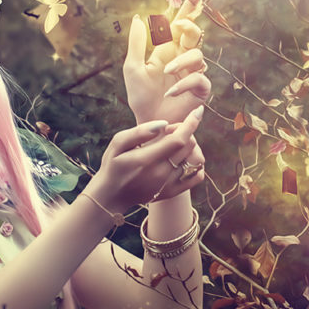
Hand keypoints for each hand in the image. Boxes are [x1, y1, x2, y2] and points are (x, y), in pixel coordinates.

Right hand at [83, 106, 204, 214]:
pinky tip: (185, 159)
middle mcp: (160, 173)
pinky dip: (197, 165)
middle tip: (170, 130)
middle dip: (186, 131)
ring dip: (191, 147)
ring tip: (176, 144)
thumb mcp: (117, 144)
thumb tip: (163, 124)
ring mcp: (168, 185)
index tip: (197, 111)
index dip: (191, 123)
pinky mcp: (172, 192)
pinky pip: (197, 177)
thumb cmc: (113, 165)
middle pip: (189, 146)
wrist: (111, 196)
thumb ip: (139, 132)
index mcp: (146, 159)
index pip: (178, 139)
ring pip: (195, 159)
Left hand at [124, 0, 210, 124]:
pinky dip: (185, 82)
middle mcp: (181, 59)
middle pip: (193, 34)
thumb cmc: (141, 97)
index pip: (177, 26)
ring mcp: (192, 73)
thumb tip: (139, 16)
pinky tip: (171, 90)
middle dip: (191, 24)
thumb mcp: (133, 68)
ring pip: (197, 54)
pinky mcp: (200, 90)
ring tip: (167, 72)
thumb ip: (137, 43)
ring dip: (182, 60)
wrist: (149, 122)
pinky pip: (199, 78)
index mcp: (166, 51)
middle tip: (182, 23)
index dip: (187, 10)